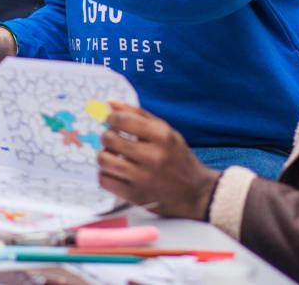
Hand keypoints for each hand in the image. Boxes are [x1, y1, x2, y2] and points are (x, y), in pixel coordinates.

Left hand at [97, 101, 219, 217]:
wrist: (194, 192)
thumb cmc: (177, 157)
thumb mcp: (165, 130)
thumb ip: (138, 114)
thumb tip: (110, 102)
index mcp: (161, 136)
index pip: (123, 120)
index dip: (112, 119)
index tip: (112, 122)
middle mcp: (152, 157)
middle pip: (110, 140)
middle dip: (106, 136)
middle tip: (111, 139)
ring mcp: (143, 179)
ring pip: (104, 160)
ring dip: (104, 155)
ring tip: (112, 155)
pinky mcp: (135, 196)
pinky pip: (105, 181)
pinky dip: (105, 174)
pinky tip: (115, 171)